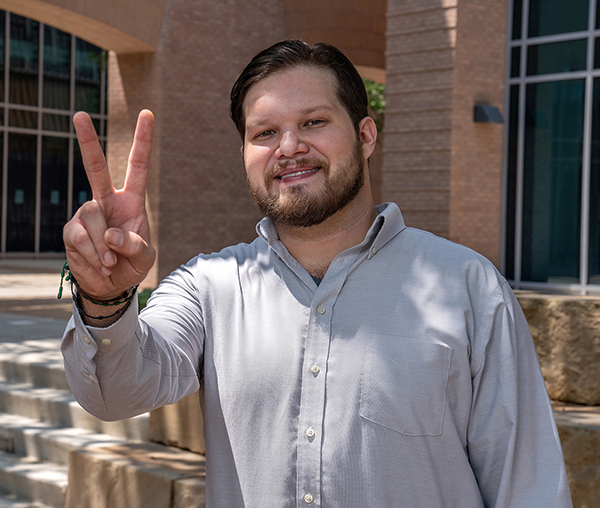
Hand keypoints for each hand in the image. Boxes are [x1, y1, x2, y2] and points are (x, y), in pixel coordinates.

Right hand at [63, 110, 155, 299]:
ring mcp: (87, 214)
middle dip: (87, 141)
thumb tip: (111, 233)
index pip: (138, 167)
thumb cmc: (131, 265)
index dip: (143, 141)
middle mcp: (107, 201)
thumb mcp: (145, 258)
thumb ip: (136, 245)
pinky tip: (100, 264)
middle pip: (96, 168)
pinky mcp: (72, 230)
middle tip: (79, 114)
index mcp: (132, 201)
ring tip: (111, 262)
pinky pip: (81, 237)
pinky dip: (94, 255)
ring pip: (92, 216)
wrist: (110, 286)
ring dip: (105, 246)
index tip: (147, 114)